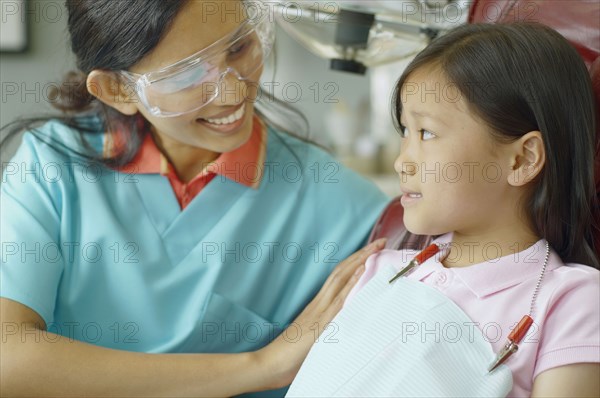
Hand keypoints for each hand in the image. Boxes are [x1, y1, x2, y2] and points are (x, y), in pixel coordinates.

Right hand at [256, 238, 386, 388]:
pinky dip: (350, 282)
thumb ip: (328, 331)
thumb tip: (345, 328)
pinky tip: (360, 271)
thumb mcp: (315, 340)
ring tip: (373, 248)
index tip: (371, 251)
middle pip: (342, 271)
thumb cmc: (290, 357)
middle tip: (380, 241)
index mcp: (318, 306)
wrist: (270, 364)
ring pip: (341, 278)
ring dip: (359, 261)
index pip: (340, 277)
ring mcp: (320, 310)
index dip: (355, 263)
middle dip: (362, 255)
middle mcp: (319, 303)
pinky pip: (339, 297)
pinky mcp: (321, 322)